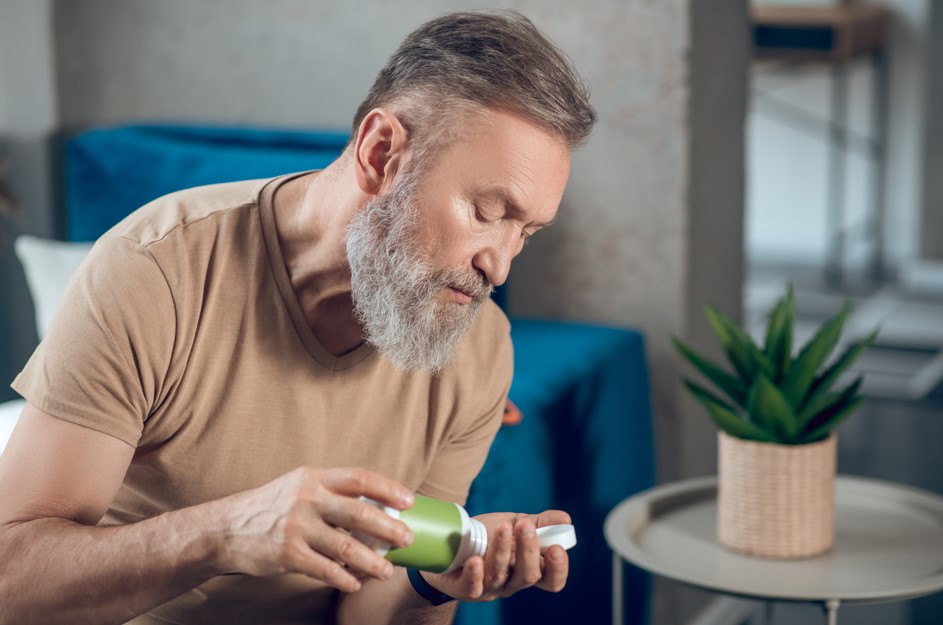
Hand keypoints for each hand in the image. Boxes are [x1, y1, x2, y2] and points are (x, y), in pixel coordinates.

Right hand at [212, 466, 413, 591]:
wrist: (225, 528)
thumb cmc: (270, 507)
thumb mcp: (299, 487)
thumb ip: (331, 492)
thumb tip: (374, 507)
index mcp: (314, 478)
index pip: (359, 478)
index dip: (388, 488)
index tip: (409, 501)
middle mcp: (307, 499)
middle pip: (359, 513)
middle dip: (389, 528)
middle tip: (407, 539)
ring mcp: (296, 527)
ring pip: (346, 546)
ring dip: (372, 561)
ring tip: (387, 570)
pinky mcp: (287, 554)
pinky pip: (325, 569)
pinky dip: (344, 578)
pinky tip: (355, 583)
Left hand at [421, 510, 569, 601]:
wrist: (450, 544)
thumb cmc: (488, 535)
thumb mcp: (515, 524)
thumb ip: (541, 522)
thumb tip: (566, 519)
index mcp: (528, 569)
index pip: (551, 580)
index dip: (558, 569)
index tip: (558, 548)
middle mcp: (511, 582)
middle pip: (528, 576)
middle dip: (529, 551)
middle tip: (525, 526)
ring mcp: (489, 587)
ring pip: (499, 575)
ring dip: (502, 551)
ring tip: (503, 528)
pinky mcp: (465, 588)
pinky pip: (472, 586)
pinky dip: (475, 574)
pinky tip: (476, 560)